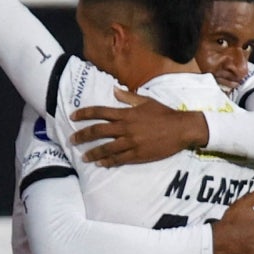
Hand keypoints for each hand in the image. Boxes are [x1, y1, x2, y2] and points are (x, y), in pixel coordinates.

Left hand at [70, 87, 210, 165]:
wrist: (182, 129)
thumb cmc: (164, 113)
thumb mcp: (145, 101)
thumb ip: (127, 97)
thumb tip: (113, 90)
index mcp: (126, 113)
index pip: (100, 112)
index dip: (84, 114)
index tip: (73, 116)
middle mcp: (126, 128)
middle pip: (98, 131)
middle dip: (82, 135)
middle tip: (71, 140)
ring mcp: (131, 142)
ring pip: (106, 148)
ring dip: (93, 153)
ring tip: (83, 157)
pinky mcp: (138, 154)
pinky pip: (119, 159)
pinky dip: (108, 162)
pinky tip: (100, 164)